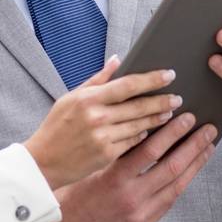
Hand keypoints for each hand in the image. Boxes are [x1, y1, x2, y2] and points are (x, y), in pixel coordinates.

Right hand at [19, 111, 218, 221]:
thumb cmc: (73, 194)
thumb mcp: (91, 168)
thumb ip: (117, 150)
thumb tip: (143, 125)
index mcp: (114, 179)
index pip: (151, 151)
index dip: (173, 132)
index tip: (187, 118)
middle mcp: (131, 199)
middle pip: (172, 168)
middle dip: (194, 146)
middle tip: (209, 129)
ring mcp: (140, 216)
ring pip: (177, 186)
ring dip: (195, 164)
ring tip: (208, 147)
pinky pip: (169, 201)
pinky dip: (182, 182)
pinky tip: (191, 169)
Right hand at [23, 56, 183, 188]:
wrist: (43, 162)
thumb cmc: (56, 127)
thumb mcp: (70, 97)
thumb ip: (97, 79)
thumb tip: (117, 60)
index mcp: (88, 98)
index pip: (128, 84)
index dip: (152, 79)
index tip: (169, 75)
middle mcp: (97, 117)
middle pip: (139, 106)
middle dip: (162, 101)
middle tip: (178, 97)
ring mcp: (103, 137)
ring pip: (140, 125)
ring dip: (157, 118)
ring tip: (169, 112)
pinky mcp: (107, 155)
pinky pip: (133, 142)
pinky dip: (143, 135)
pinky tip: (151, 130)